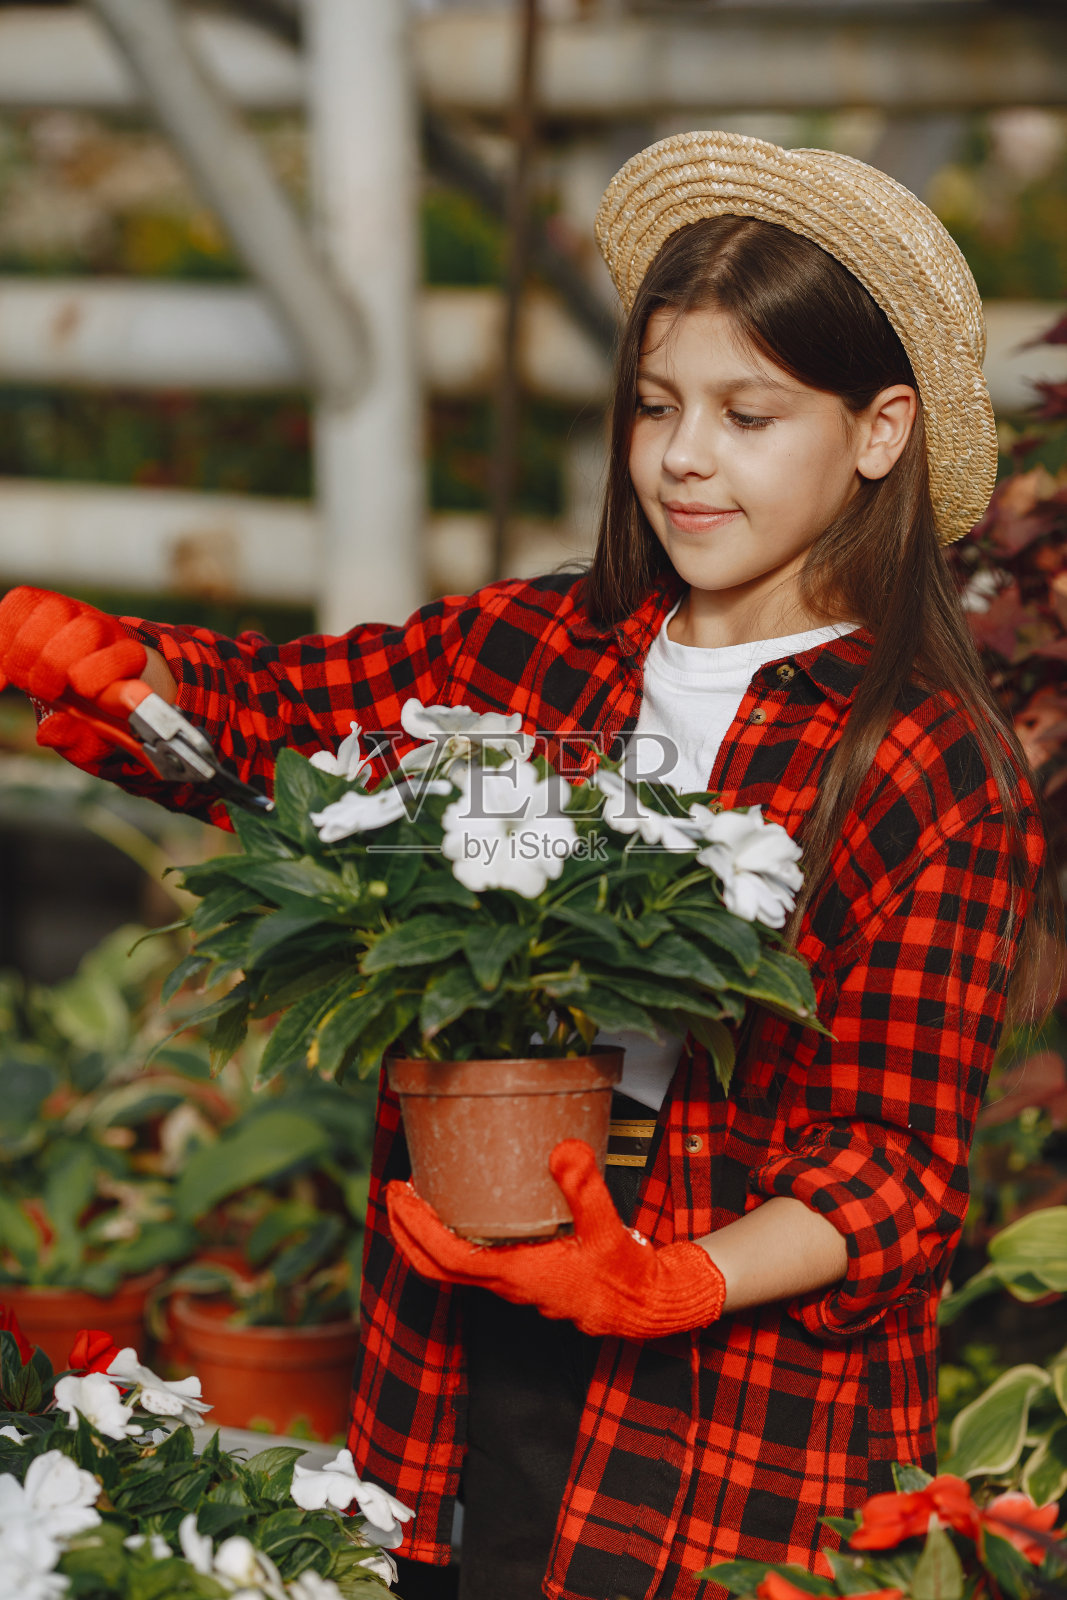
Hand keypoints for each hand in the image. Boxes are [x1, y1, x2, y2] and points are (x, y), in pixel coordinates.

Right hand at [0, 587, 146, 766]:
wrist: (79, 681)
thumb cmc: (86, 713)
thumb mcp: (90, 738)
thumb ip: (75, 739)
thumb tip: (48, 731)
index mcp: (129, 663)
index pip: (127, 656)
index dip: (98, 675)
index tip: (79, 691)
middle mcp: (106, 630)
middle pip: (88, 630)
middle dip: (56, 665)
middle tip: (44, 691)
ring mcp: (75, 612)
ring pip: (53, 610)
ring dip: (28, 649)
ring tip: (22, 678)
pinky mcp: (42, 602)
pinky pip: (20, 602)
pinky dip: (1, 636)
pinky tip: (2, 670)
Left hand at [387, 1140, 726, 1340]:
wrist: (645, 1306)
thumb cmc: (625, 1274)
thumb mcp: (608, 1227)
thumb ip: (585, 1189)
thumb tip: (563, 1148)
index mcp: (517, 1273)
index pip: (448, 1258)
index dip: (416, 1228)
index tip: (398, 1195)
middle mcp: (507, 1284)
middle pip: (436, 1267)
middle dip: (407, 1231)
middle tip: (394, 1193)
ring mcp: (513, 1284)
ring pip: (452, 1268)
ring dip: (426, 1236)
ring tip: (418, 1197)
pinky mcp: (525, 1278)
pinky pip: (473, 1264)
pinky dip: (453, 1239)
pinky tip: (464, 1211)